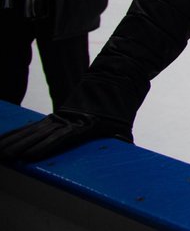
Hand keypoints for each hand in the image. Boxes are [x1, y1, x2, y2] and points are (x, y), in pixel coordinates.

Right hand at [0, 110, 131, 162]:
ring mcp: (60, 117)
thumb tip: (127, 147)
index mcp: (84, 124)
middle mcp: (68, 120)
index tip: (29, 157)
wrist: (113, 81)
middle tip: (6, 158)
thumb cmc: (119, 108)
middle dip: (22, 147)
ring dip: (15, 141)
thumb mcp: (122, 125)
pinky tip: (4, 139)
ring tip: (0, 152)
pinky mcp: (57, 115)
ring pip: (33, 130)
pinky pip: (34, 125)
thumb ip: (120, 138)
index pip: (61, 138)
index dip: (45, 147)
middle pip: (41, 135)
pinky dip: (18, 132)